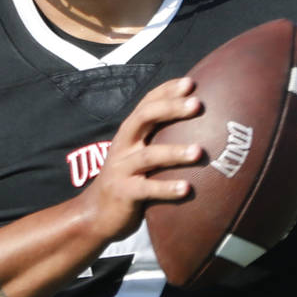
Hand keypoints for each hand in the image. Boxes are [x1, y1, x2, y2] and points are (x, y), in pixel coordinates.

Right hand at [75, 77, 202, 242]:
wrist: (95, 214)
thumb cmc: (128, 181)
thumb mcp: (139, 155)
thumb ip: (158, 141)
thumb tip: (202, 130)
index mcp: (129, 133)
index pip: (147, 103)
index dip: (167, 91)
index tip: (191, 82)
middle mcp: (123, 146)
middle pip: (144, 118)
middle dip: (170, 108)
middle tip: (197, 104)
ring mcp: (121, 169)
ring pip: (149, 156)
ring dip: (174, 152)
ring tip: (198, 151)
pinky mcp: (123, 193)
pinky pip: (146, 189)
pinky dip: (167, 188)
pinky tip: (187, 188)